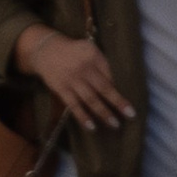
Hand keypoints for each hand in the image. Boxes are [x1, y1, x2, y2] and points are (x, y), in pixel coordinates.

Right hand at [17, 25, 133, 131]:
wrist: (45, 49)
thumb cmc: (73, 51)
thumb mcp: (88, 49)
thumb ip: (101, 63)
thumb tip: (115, 83)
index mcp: (93, 55)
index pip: (110, 74)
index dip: (119, 88)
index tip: (128, 100)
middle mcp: (83, 68)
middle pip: (104, 88)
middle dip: (118, 102)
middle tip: (130, 115)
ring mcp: (72, 80)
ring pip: (90, 99)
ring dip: (103, 113)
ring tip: (115, 124)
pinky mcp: (61, 89)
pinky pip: (74, 105)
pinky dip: (83, 117)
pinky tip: (92, 127)